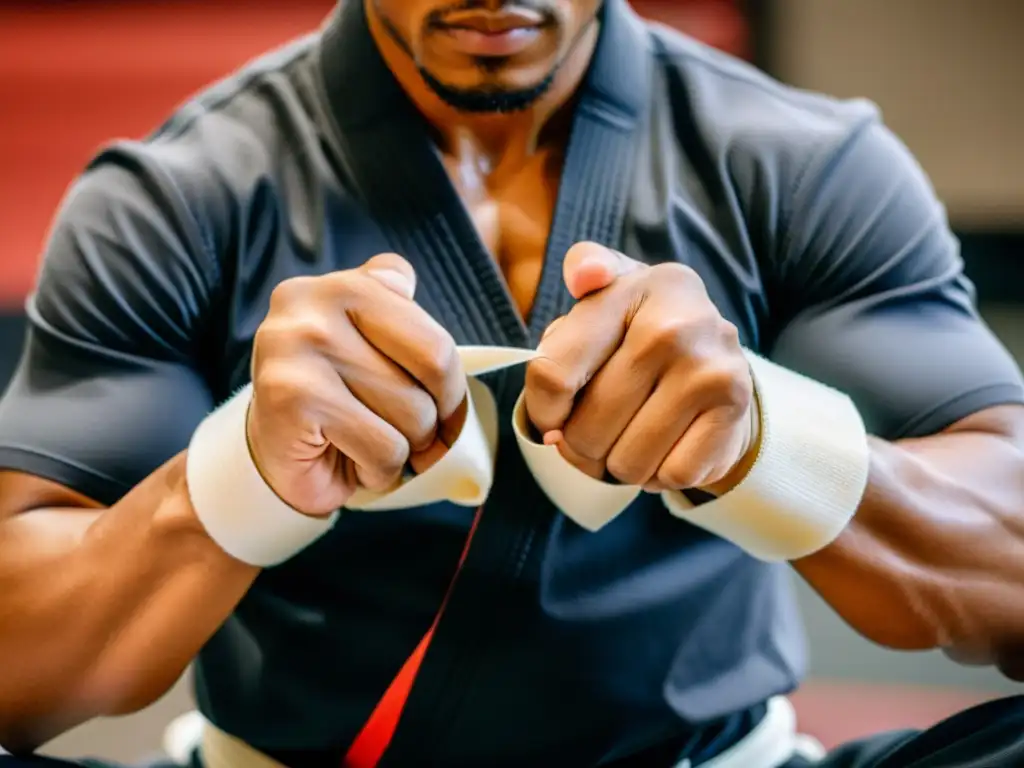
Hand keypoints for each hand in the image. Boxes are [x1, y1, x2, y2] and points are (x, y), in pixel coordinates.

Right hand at [247, 254, 466, 515]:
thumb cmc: (336, 403)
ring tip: (366, 443)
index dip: (451, 389)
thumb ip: (396, 310)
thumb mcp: (370, 346)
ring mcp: (299, 345)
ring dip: (403, 449)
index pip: (437, 342)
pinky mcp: (291, 395)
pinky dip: (376, 471)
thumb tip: (417, 298)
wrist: (271, 460)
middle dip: (432, 421)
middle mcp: (315, 302)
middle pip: (433, 371)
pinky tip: (348, 460)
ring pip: (413, 414)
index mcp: (348, 286)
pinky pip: (383, 448)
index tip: (441, 411)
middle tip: (406, 436)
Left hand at [524, 243, 757, 494]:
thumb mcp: (608, 293)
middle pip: (586, 429)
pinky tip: (665, 447)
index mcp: (631, 288)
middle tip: (595, 434)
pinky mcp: (735, 409)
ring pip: (628, 462)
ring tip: (629, 440)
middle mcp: (676, 324)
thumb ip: (584, 269)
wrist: (717, 359)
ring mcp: (710, 368)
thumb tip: (585, 276)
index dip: (542, 412)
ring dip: (620, 466)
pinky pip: (672, 474)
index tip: (553, 417)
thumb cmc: (640, 331)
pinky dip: (662, 475)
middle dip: (581, 447)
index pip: (552, 374)